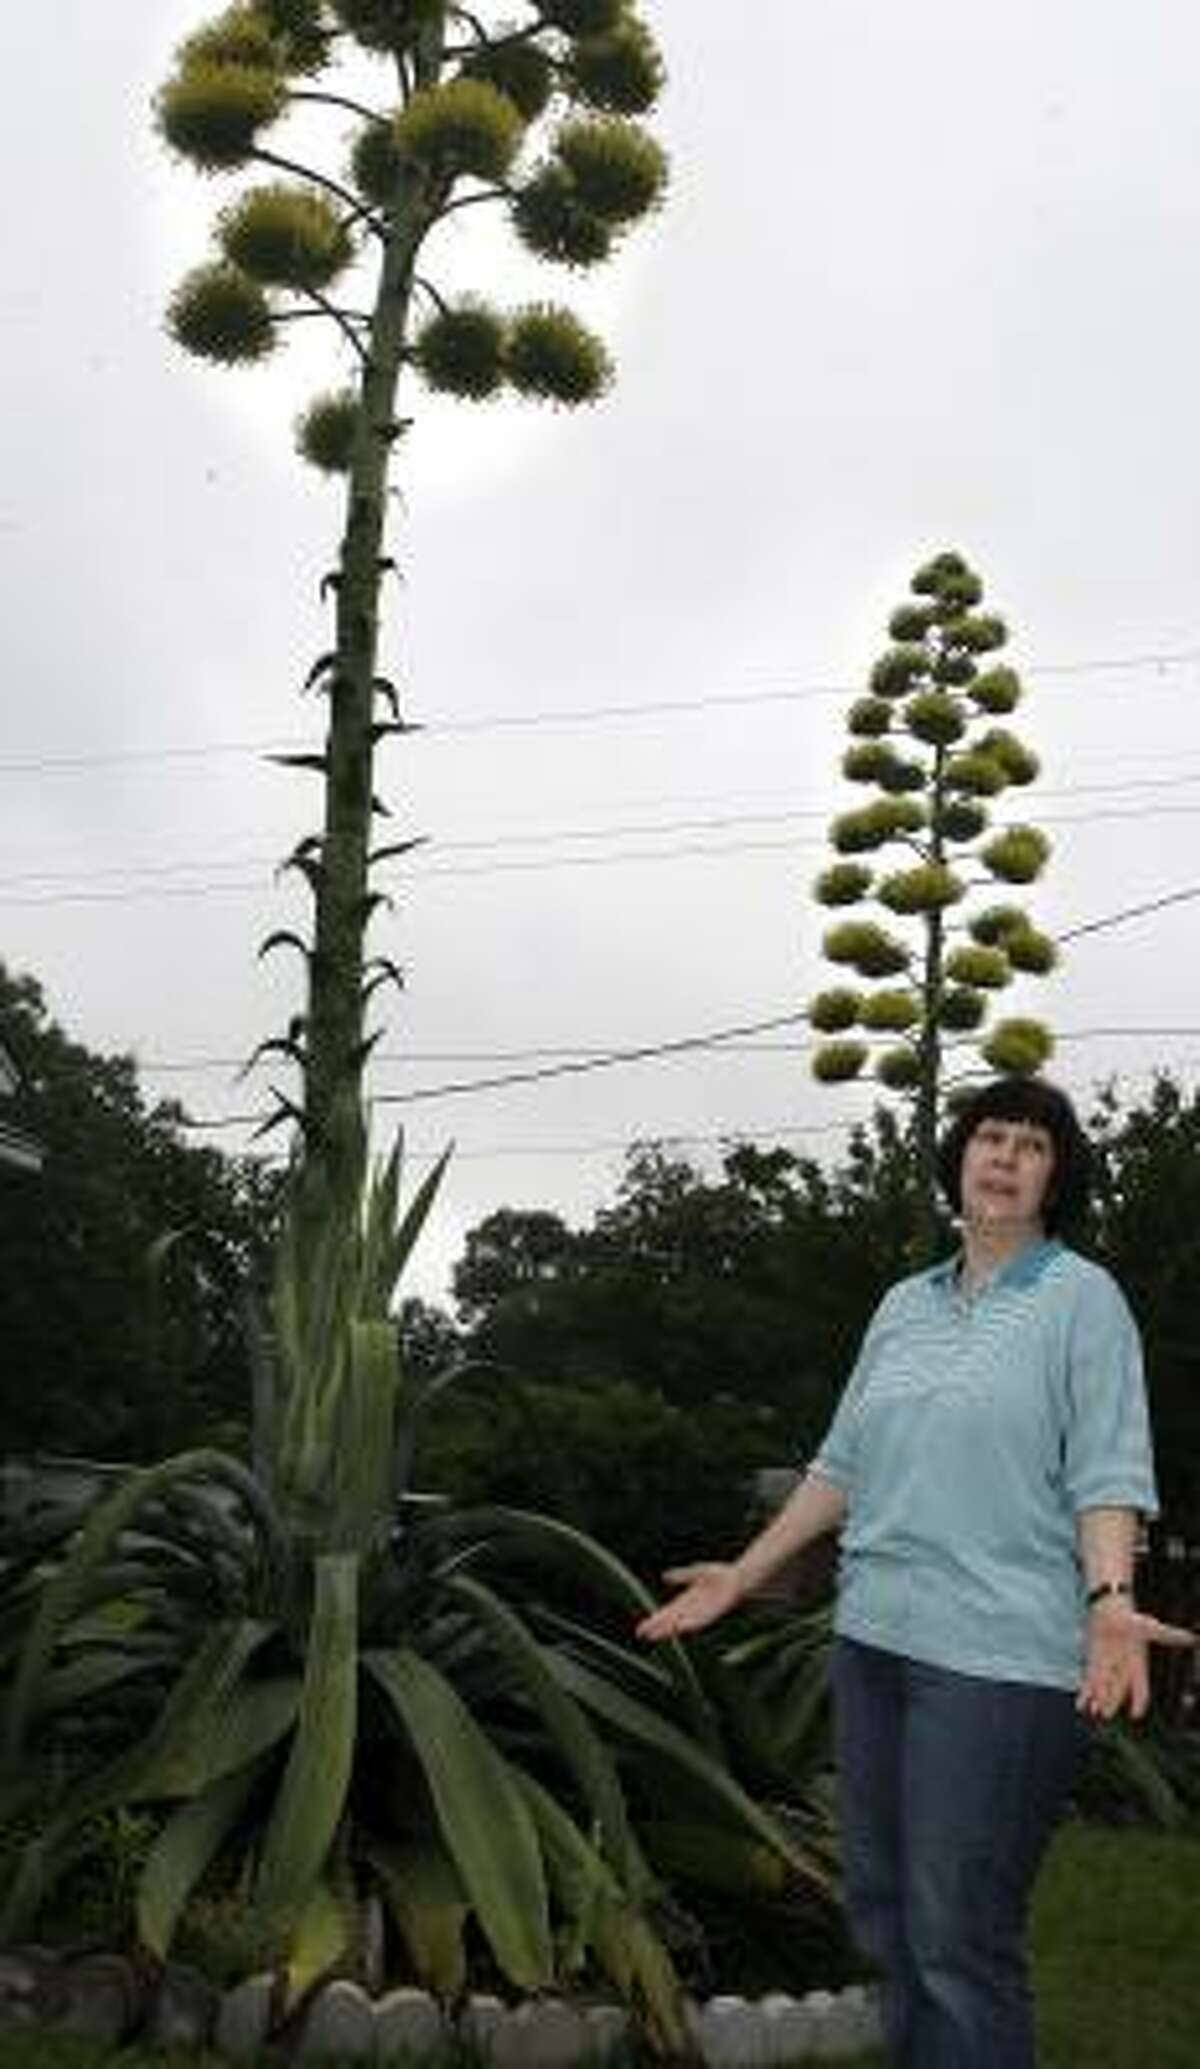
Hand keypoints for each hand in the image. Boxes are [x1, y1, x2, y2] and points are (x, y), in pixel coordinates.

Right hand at [636, 1562, 742, 1641]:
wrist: (740, 1579)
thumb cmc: (722, 1575)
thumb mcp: (697, 1572)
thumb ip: (682, 1575)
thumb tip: (664, 1576)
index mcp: (688, 1600)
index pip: (668, 1612)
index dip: (655, 1620)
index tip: (642, 1627)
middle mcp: (693, 1609)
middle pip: (671, 1620)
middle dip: (657, 1627)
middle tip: (642, 1635)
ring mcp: (703, 1613)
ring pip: (682, 1623)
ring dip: (669, 1630)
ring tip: (656, 1635)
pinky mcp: (714, 1613)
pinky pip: (700, 1620)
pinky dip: (689, 1624)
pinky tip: (680, 1627)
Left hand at [1076, 1599, 1196, 1720]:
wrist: (1108, 1608)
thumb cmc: (1130, 1617)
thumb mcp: (1149, 1627)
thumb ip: (1168, 1635)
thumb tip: (1194, 1638)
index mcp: (1138, 1665)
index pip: (1141, 1688)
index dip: (1139, 1701)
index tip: (1136, 1714)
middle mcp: (1123, 1671)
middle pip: (1119, 1692)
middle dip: (1113, 1702)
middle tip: (1107, 1714)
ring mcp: (1107, 1669)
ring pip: (1104, 1690)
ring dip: (1098, 1701)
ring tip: (1094, 1711)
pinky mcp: (1093, 1665)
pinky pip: (1089, 1683)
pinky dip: (1085, 1694)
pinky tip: (1080, 1706)